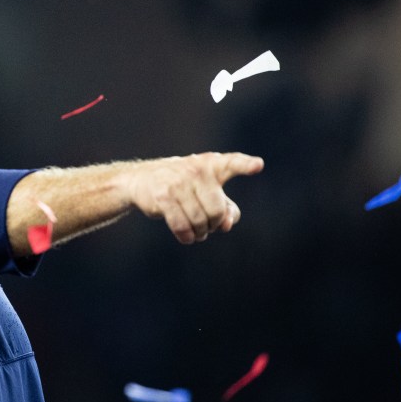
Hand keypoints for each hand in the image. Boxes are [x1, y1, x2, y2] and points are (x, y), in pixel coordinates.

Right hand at [123, 152, 263, 243]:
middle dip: (213, 224)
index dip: (245, 165)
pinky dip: (186, 237)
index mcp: (211, 165)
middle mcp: (196, 170)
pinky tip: (187, 238)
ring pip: (199, 221)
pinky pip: (181, 225)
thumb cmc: (182, 186)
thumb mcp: (206, 191)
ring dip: (200, 233)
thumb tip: (226, 225)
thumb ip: (226, 208)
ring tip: (197, 232)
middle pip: (217, 211)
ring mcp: (178, 182)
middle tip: (207, 225)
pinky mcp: (163, 196)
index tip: (258, 165)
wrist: (142, 179)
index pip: (232, 163)